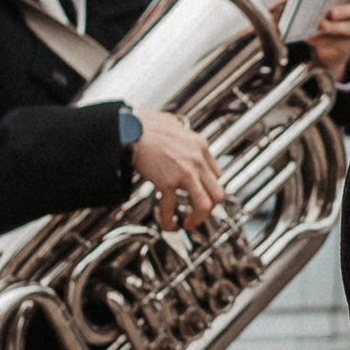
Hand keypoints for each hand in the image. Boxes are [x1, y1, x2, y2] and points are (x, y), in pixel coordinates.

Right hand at [130, 108, 224, 232]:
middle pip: (217, 192)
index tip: (202, 192)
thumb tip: (179, 139)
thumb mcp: (175, 126)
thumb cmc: (147, 125)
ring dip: (198, 218)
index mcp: (200, 146)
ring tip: (189, 223)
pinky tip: (168, 224)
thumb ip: (182, 137)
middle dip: (210, 207)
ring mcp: (185, 172)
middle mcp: (197, 160)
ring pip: (205, 204)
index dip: (209, 187)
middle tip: (201, 212)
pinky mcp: (168, 182)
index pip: (216, 173)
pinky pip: (171, 207)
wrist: (131, 129)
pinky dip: (169, 220)